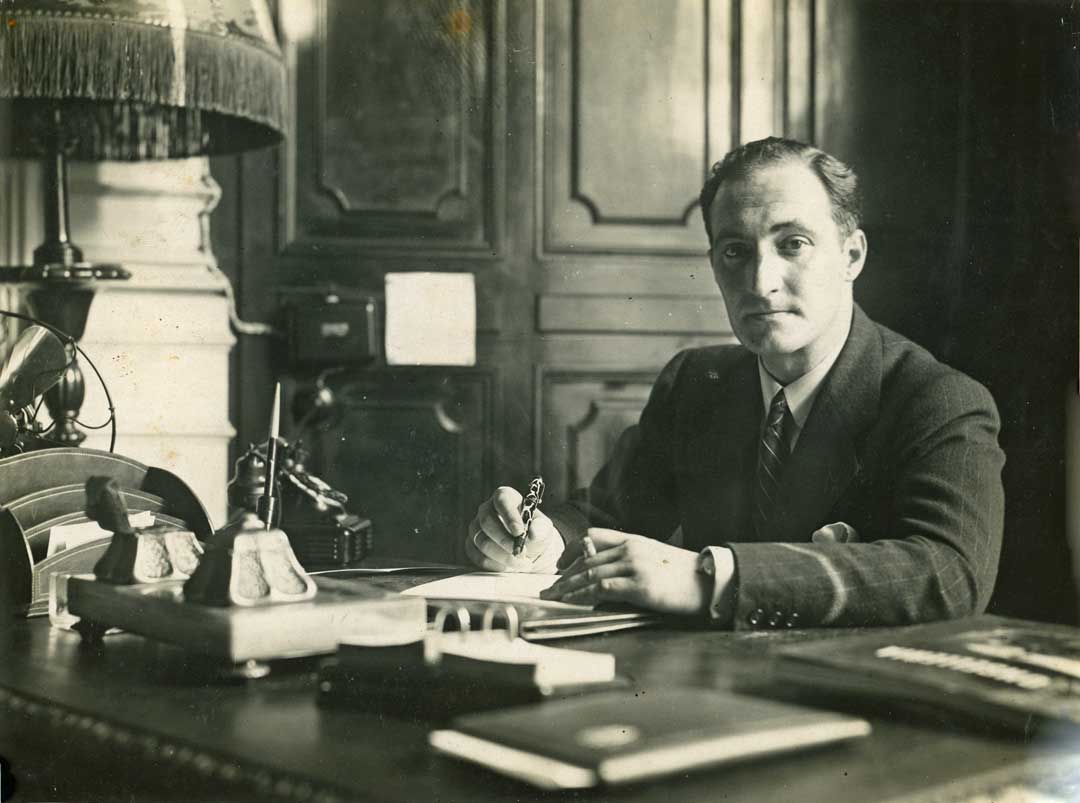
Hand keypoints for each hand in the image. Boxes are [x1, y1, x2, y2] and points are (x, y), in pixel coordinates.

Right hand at [464, 486, 563, 572]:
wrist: (529, 553)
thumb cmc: (536, 536)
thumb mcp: (544, 530)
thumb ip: (541, 529)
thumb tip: (534, 532)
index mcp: (505, 497)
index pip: (502, 500)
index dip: (509, 516)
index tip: (520, 533)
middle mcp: (486, 509)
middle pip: (487, 521)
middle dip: (504, 540)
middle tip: (520, 554)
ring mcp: (476, 527)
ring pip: (481, 541)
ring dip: (502, 556)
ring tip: (520, 563)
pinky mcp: (471, 546)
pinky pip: (477, 556)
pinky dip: (494, 565)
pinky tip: (508, 568)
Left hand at [540, 528, 709, 614]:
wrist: (710, 582)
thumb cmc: (685, 575)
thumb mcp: (655, 557)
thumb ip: (630, 558)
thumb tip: (605, 572)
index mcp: (634, 540)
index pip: (593, 537)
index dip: (573, 551)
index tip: (561, 566)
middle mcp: (631, 548)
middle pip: (587, 558)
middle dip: (565, 576)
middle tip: (549, 589)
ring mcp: (635, 565)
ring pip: (590, 573)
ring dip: (568, 587)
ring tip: (554, 597)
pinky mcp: (640, 585)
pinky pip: (602, 589)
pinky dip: (584, 596)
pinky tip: (573, 603)